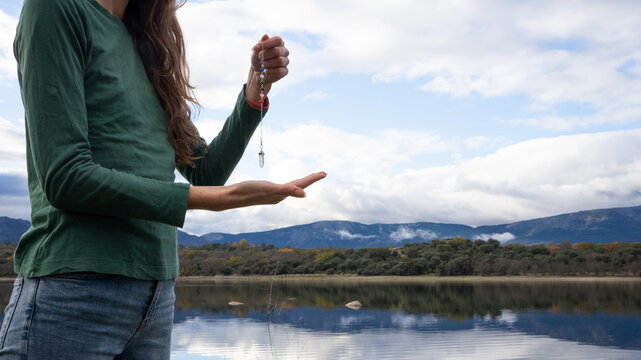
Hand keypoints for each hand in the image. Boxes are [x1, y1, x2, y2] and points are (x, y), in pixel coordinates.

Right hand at [187, 172, 325, 210]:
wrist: (232, 197)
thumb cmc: (249, 191)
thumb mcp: (270, 189)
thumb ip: (288, 191)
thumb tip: (305, 194)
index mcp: (282, 194)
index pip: (301, 185)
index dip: (313, 178)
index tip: (324, 173)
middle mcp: (279, 195)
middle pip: (299, 186)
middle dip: (310, 180)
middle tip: (322, 174)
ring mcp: (272, 195)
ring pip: (291, 188)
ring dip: (301, 183)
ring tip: (308, 179)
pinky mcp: (265, 193)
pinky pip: (282, 188)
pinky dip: (289, 185)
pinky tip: (288, 185)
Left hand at [245, 34, 289, 102]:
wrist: (258, 71)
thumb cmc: (258, 58)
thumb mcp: (256, 50)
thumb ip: (260, 43)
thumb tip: (265, 36)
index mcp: (279, 43)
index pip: (278, 40)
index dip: (268, 43)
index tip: (256, 48)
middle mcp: (284, 51)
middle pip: (278, 51)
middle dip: (266, 54)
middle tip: (259, 57)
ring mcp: (285, 61)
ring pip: (280, 61)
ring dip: (268, 63)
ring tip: (262, 65)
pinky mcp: (285, 71)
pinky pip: (280, 71)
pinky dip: (271, 71)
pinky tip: (265, 71)